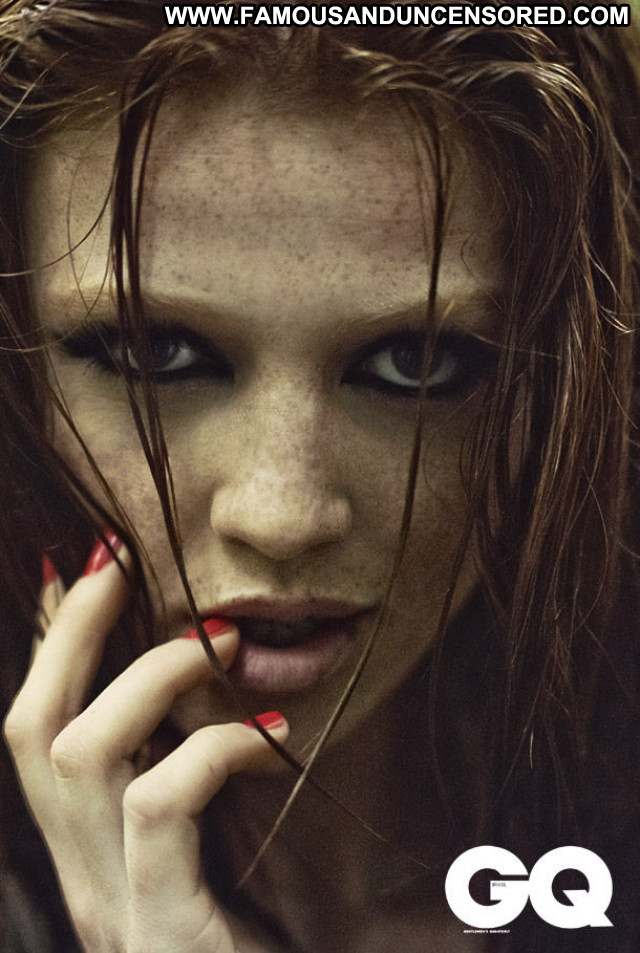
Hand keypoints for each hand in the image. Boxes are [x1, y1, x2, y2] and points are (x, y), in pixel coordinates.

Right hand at [3, 539, 288, 952]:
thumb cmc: (267, 944)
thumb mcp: (220, 850)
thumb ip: (204, 778)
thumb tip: (233, 687)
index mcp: (91, 855)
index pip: (36, 730)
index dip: (53, 642)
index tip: (90, 563)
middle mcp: (83, 880)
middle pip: (29, 729)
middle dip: (70, 632)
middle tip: (122, 562)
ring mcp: (114, 912)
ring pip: (77, 755)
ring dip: (148, 678)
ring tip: (220, 644)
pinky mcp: (163, 933)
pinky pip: (159, 809)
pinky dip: (211, 749)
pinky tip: (274, 739)